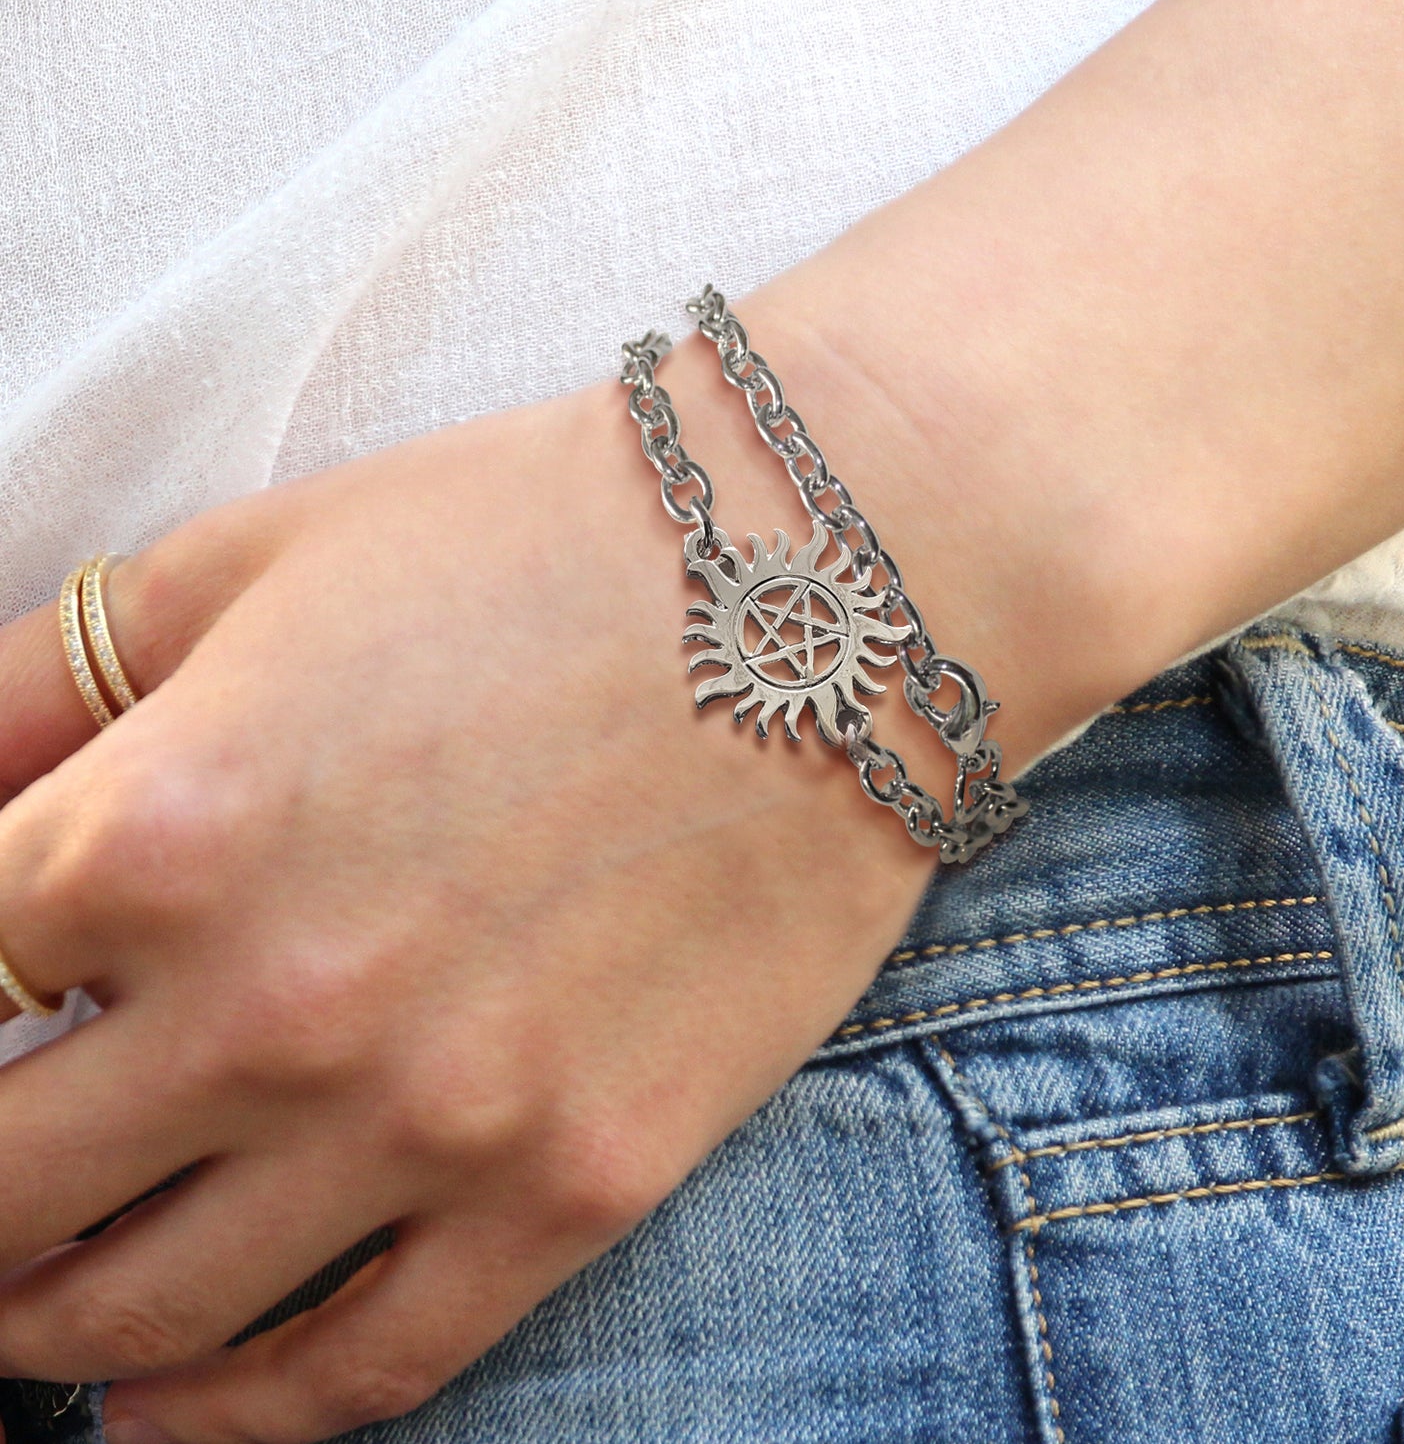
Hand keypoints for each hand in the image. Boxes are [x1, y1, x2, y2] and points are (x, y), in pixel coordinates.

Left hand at [0, 347, 953, 1442]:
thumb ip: (39, 689)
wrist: (824, 597)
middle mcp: (277, 1007)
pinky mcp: (581, 1180)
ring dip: (48, 1325)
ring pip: (151, 1314)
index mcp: (162, 830)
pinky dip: (238, 1415)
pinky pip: (365, 1366)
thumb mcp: (254, 565)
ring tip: (29, 1307)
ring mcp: (440, 1117)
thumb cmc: (536, 543)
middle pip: (0, 1192)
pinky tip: (175, 1402)